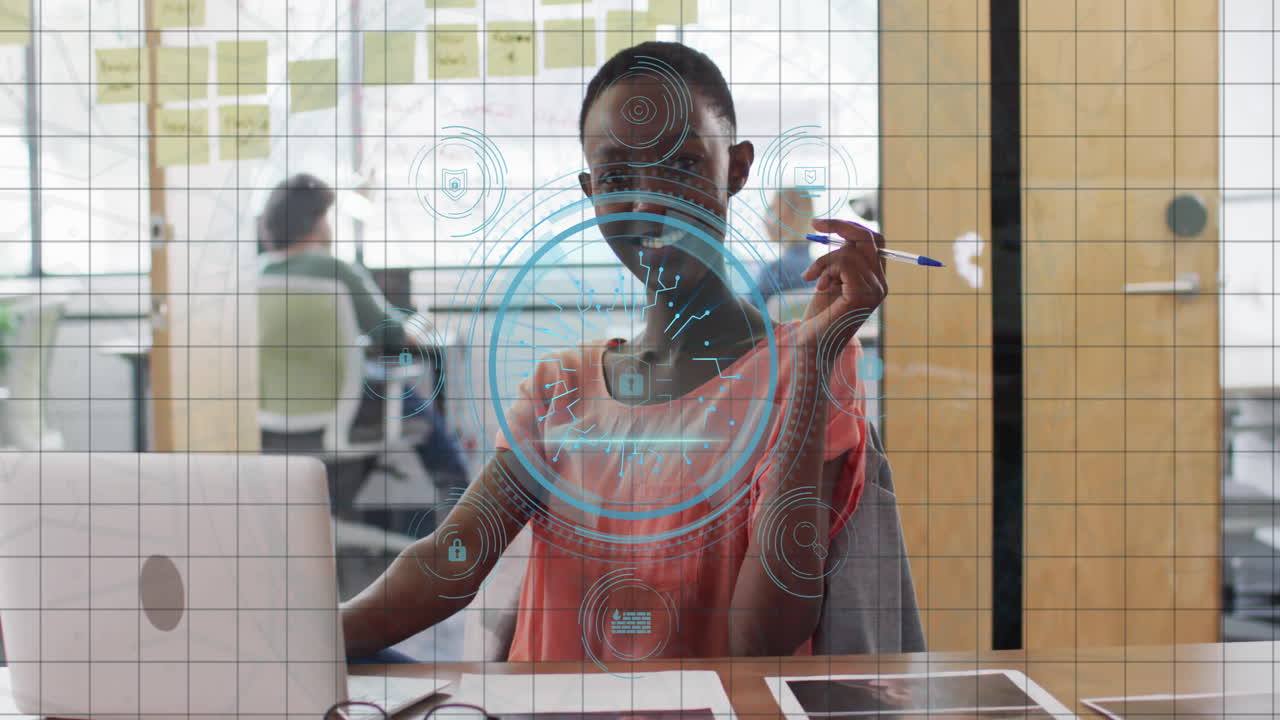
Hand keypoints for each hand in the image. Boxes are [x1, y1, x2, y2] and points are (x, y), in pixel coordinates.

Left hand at [797, 218, 887, 356]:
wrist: (812, 344)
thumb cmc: (820, 315)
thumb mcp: (832, 279)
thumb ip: (841, 258)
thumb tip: (839, 230)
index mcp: (877, 278)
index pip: (874, 240)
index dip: (851, 226)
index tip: (823, 223)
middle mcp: (882, 283)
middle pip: (868, 237)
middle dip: (839, 225)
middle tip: (814, 224)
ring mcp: (875, 290)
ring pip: (850, 251)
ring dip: (823, 260)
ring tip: (810, 277)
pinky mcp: (862, 296)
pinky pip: (844, 264)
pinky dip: (825, 269)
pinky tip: (817, 286)